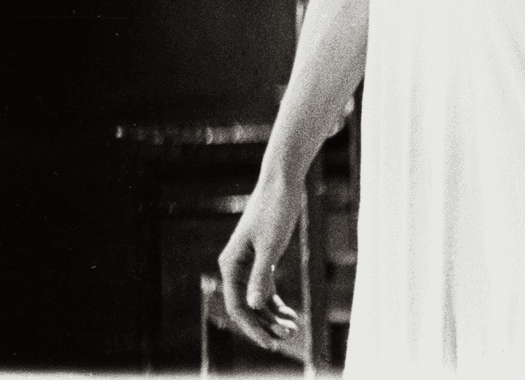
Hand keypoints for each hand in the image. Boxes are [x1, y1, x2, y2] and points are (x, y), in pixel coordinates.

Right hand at [217, 172, 302, 350]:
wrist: (283, 181)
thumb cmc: (275, 209)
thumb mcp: (270, 245)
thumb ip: (261, 276)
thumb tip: (254, 306)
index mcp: (231, 263)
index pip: (238, 306)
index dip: (253, 328)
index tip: (271, 343)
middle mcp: (236, 266)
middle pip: (247, 306)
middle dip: (265, 325)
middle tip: (287, 338)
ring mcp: (249, 264)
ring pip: (258, 300)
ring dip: (273, 317)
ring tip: (294, 328)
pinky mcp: (263, 258)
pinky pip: (266, 288)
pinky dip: (277, 303)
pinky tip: (291, 315)